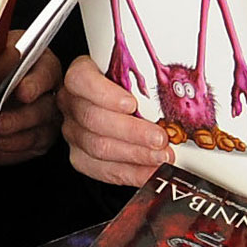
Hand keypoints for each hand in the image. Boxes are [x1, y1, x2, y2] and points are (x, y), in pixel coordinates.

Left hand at [0, 31, 60, 165]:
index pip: (47, 72)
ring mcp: (47, 117)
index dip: (35, 83)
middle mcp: (50, 91)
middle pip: (46, 106)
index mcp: (41, 64)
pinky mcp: (39, 138)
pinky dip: (13, 147)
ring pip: (40, 129)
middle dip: (21, 116)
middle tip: (0, 120)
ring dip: (16, 133)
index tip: (21, 91)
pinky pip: (32, 146)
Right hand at [61, 54, 170, 185]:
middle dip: (132, 132)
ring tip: (161, 156)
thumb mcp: (134, 73)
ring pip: (98, 147)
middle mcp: (71, 103)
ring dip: (135, 155)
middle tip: (159, 138)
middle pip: (94, 119)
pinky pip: (102, 170)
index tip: (131, 104)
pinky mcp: (80, 157)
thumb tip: (175, 86)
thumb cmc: (128, 86)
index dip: (105, 94)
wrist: (116, 106)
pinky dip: (131, 173)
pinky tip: (150, 171)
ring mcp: (73, 132)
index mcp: (80, 75)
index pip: (81, 80)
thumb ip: (146, 77)